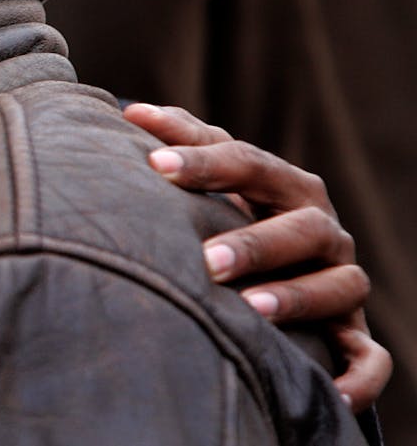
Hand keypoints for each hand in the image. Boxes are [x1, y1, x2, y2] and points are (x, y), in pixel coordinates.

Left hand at [124, 102, 391, 410]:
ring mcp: (342, 279)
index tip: (154, 165)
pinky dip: (360, 376)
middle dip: (255, 242)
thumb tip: (130, 110)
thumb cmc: (235, 218)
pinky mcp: (355, 333)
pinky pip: (372, 358)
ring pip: (339, 286)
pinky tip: (332, 393)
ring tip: (250, 309)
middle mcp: (322, 229)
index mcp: (285, 186)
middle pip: (302, 226)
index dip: (204, 162)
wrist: (278, 279)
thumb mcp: (217, 182)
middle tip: (207, 260)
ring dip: (297, 298)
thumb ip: (184, 144)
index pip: (248, 163)